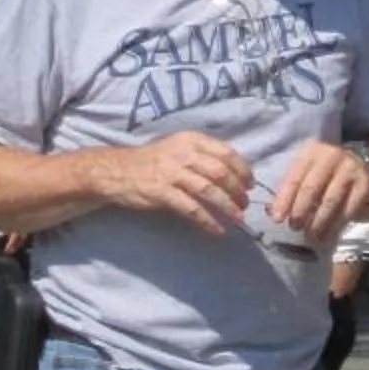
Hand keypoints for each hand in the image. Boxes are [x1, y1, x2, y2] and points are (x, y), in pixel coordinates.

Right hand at [108, 130, 253, 234]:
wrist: (118, 171)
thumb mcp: (178, 146)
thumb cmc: (152, 160)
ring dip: (227, 206)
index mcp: (191, 140)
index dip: (242, 169)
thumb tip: (233, 170)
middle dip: (237, 190)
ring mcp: (172, 173)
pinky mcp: (163, 193)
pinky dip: (207, 221)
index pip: (226, 152)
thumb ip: (202, 153)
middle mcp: (184, 153)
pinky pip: (192, 209)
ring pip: (209, 191)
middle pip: (220, 172)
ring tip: (238, 218)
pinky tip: (217, 230)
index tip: (250, 184)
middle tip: (245, 204)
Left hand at [268, 140, 368, 248]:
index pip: (294, 177)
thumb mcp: (307, 170)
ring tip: (311, 236)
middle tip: (294, 227)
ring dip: (319, 221)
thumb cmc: (324, 170)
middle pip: (311, 187)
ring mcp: (350, 169)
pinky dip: (337, 224)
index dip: (284, 199)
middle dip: (300, 211)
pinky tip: (329, 234)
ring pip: (331, 200)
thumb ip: (290, 188)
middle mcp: (331, 157)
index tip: (277, 219)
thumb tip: (271, 212)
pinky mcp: (365, 184)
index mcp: (311, 153)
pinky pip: (349, 208)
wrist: (360, 161)